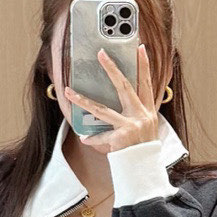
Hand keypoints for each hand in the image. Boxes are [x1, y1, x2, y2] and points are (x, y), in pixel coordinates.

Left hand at [63, 40, 161, 155]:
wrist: (145, 168)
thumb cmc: (143, 147)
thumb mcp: (146, 127)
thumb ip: (136, 112)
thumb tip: (123, 96)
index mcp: (147, 111)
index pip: (146, 83)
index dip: (144, 65)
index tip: (140, 48)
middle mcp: (140, 115)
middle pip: (124, 87)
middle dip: (112, 69)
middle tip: (101, 54)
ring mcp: (130, 126)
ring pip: (101, 109)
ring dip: (83, 100)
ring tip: (69, 91)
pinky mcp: (120, 138)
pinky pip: (101, 136)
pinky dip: (93, 139)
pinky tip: (84, 138)